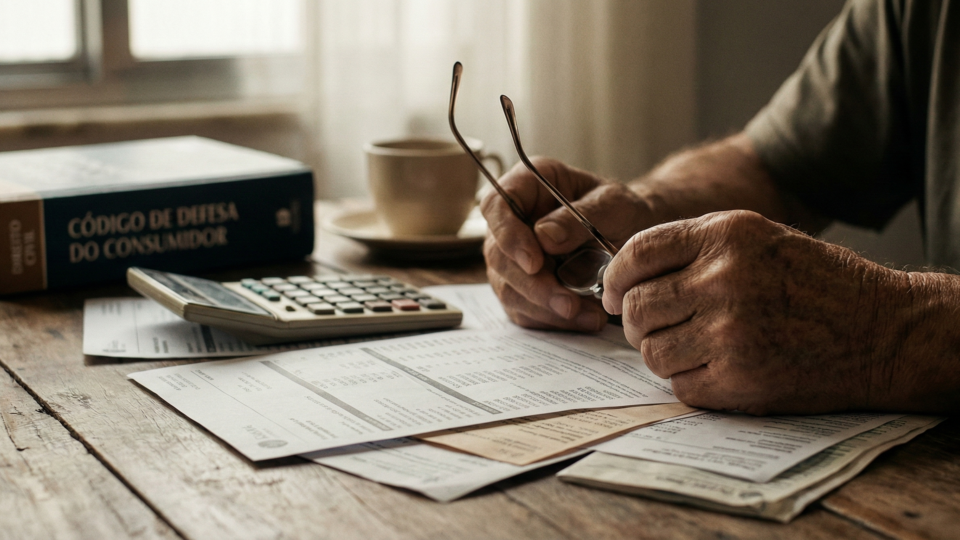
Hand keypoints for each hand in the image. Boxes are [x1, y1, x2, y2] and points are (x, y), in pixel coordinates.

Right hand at [481, 157, 651, 330]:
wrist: (633, 235)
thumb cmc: (621, 210)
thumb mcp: (614, 204)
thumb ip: (580, 216)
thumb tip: (544, 237)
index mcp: (528, 185)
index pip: (496, 206)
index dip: (508, 236)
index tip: (534, 263)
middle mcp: (512, 221)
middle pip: (499, 255)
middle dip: (533, 285)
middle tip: (568, 303)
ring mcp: (513, 257)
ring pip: (508, 288)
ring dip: (545, 307)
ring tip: (588, 314)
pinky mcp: (522, 287)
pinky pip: (525, 310)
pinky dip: (553, 320)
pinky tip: (584, 318)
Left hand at [601, 210, 912, 414]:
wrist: (882, 330)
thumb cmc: (815, 282)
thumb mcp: (758, 238)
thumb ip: (693, 248)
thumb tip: (624, 277)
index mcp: (725, 235)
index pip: (637, 253)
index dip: (614, 277)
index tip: (612, 293)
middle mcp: (723, 278)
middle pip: (636, 306)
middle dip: (635, 321)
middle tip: (654, 327)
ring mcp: (730, 330)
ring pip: (650, 350)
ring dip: (662, 354)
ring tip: (693, 348)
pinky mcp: (740, 377)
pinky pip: (680, 385)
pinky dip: (690, 382)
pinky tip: (718, 369)